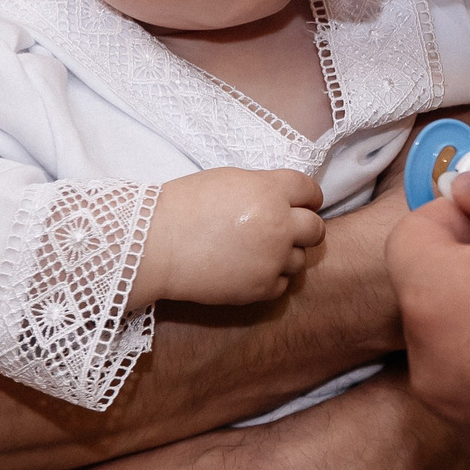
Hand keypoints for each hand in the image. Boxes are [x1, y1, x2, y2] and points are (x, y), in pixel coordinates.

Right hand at [132, 169, 324, 308]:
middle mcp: (278, 225)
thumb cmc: (184, 207)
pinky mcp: (260, 288)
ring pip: (300, 259)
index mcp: (270, 191)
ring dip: (285, 255)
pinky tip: (248, 270)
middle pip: (315, 229)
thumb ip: (264, 188)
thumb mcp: (230, 181)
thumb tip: (286, 200)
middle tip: (283, 231)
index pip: (310, 191)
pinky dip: (270, 278)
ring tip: (257, 252)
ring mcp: (272, 259)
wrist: (154, 246)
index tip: (303, 204)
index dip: (307, 198)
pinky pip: (282, 284)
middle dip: (303, 228)